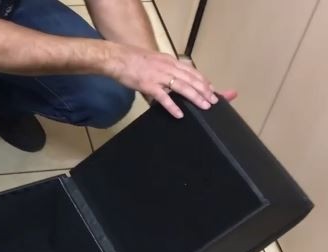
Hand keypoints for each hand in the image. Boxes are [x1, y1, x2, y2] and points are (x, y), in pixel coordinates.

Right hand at [109, 45, 236, 117]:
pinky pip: (163, 97)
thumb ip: (165, 69)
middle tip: (213, 101)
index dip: (203, 80)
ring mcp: (159, 76)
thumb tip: (171, 81)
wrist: (118, 58)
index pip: (191, 71)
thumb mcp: (155, 61)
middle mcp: (168, 67)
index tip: (212, 89)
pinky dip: (173, 106)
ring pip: (182, 87)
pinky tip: (180, 114)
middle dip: (204, 90)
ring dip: (195, 97)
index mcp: (170, 61)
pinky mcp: (148, 85)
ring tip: (204, 106)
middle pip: (191, 79)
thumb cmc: (133, 60)